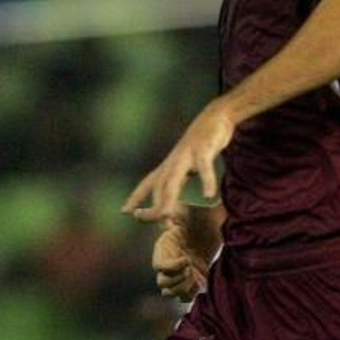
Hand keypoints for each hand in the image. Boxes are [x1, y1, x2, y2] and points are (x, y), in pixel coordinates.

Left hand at [122, 101, 235, 222]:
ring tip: (165, 216)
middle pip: (159, 188)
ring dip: (168, 199)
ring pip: (174, 181)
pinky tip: (209, 195)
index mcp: (169, 166)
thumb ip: (177, 180)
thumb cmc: (200, 143)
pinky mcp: (204, 149)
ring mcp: (187, 155)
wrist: (215, 115)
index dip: (136, 197)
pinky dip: (207, 181)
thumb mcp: (185, 162)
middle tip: (148, 223)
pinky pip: (205, 167)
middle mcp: (173, 162)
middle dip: (152, 207)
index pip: (147, 184)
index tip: (124, 211)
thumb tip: (172, 197)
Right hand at [152, 218, 208, 300]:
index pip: (159, 266)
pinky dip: (191, 293)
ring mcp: (179, 273)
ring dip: (183, 288)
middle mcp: (168, 262)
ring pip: (171, 292)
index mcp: (163, 248)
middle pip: (162, 282)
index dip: (171, 267)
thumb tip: (139, 214)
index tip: (187, 260)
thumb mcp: (185, 211)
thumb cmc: (200, 214)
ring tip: (195, 277)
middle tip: (191, 268)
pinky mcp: (192, 279)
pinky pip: (185, 296)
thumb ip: (169, 214)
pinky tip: (200, 281)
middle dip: (177, 280)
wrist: (215, 222)